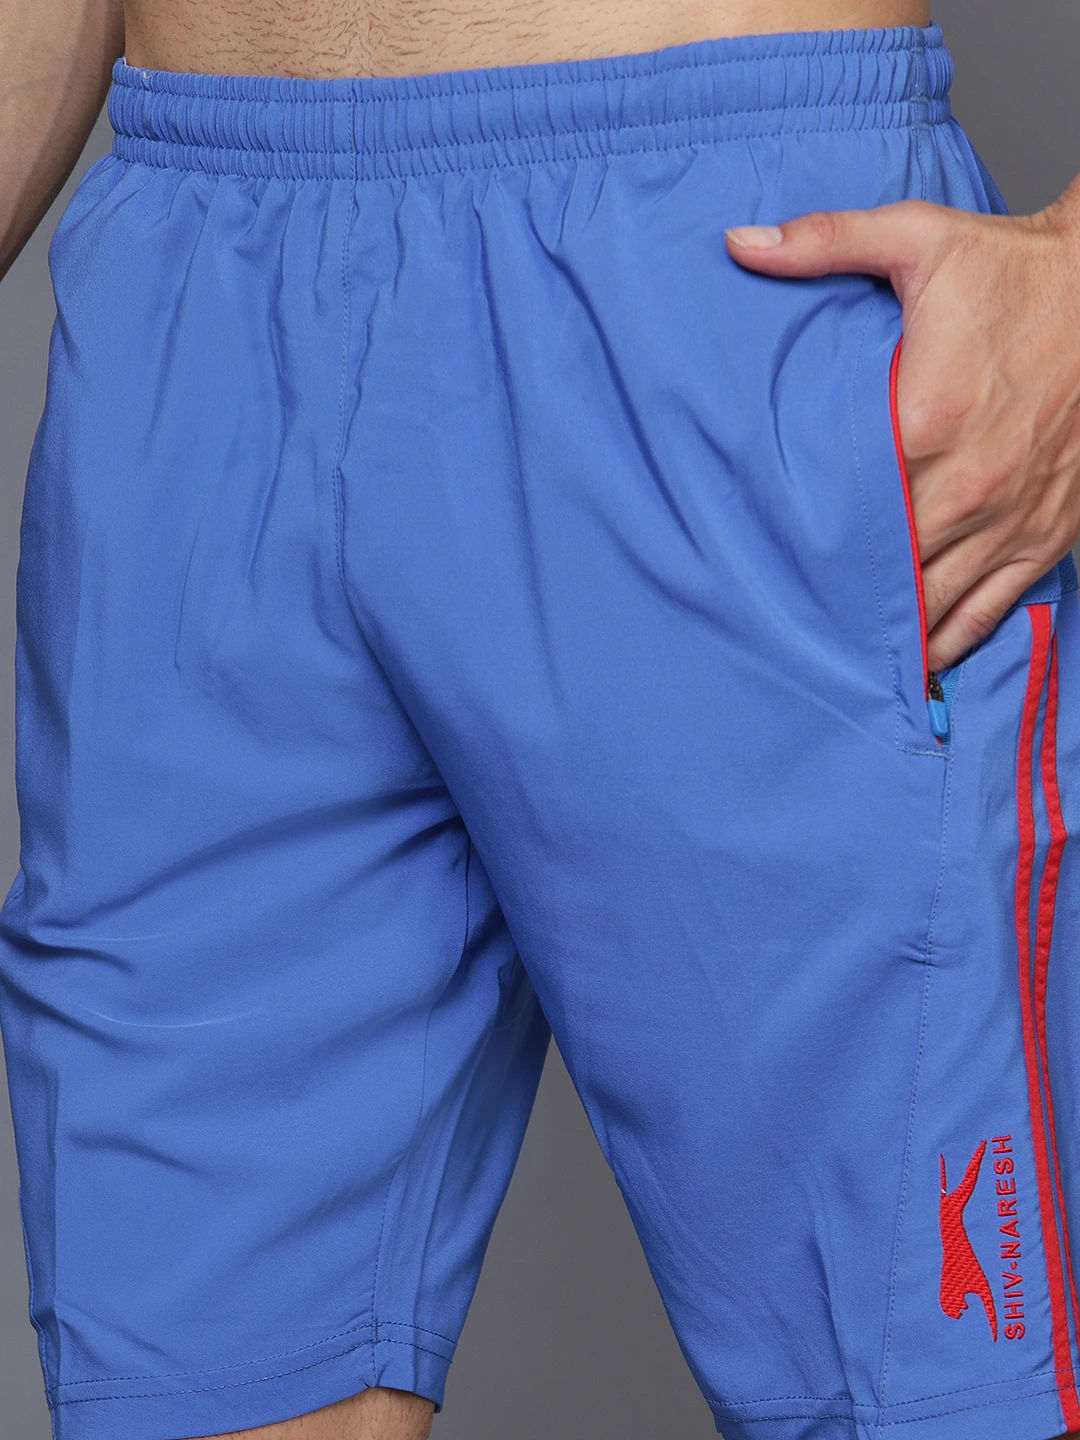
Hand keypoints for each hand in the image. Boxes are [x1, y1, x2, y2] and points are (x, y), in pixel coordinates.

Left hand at [726, 180, 1079, 671]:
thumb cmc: (1016, 271)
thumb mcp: (920, 239)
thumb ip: (826, 242)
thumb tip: (741, 244)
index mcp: (924, 422)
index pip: (844, 507)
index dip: (798, 543)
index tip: (760, 566)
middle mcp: (967, 485)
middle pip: (882, 567)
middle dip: (834, 595)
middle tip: (782, 625)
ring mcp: (1008, 518)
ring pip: (932, 602)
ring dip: (886, 633)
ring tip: (834, 660)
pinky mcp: (1044, 536)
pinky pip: (991, 610)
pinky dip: (951, 642)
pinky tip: (916, 668)